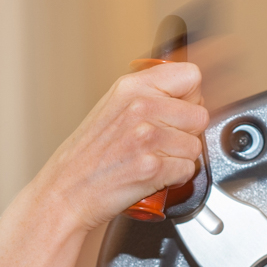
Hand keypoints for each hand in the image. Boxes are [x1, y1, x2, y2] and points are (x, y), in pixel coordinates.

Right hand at [39, 61, 207, 229]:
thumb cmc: (88, 155)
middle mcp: (141, 107)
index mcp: (131, 87)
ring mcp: (146, 137)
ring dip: (180, 158)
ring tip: (153, 159)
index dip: (190, 97)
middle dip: (187, 133)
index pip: (191, 76)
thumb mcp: (113, 106)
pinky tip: (153, 175)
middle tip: (162, 142)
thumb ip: (149, 94)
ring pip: (195, 146)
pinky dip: (175, 178)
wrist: (67, 191)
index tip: (177, 111)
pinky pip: (188, 170)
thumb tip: (188, 95)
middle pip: (200, 115)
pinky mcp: (152, 167)